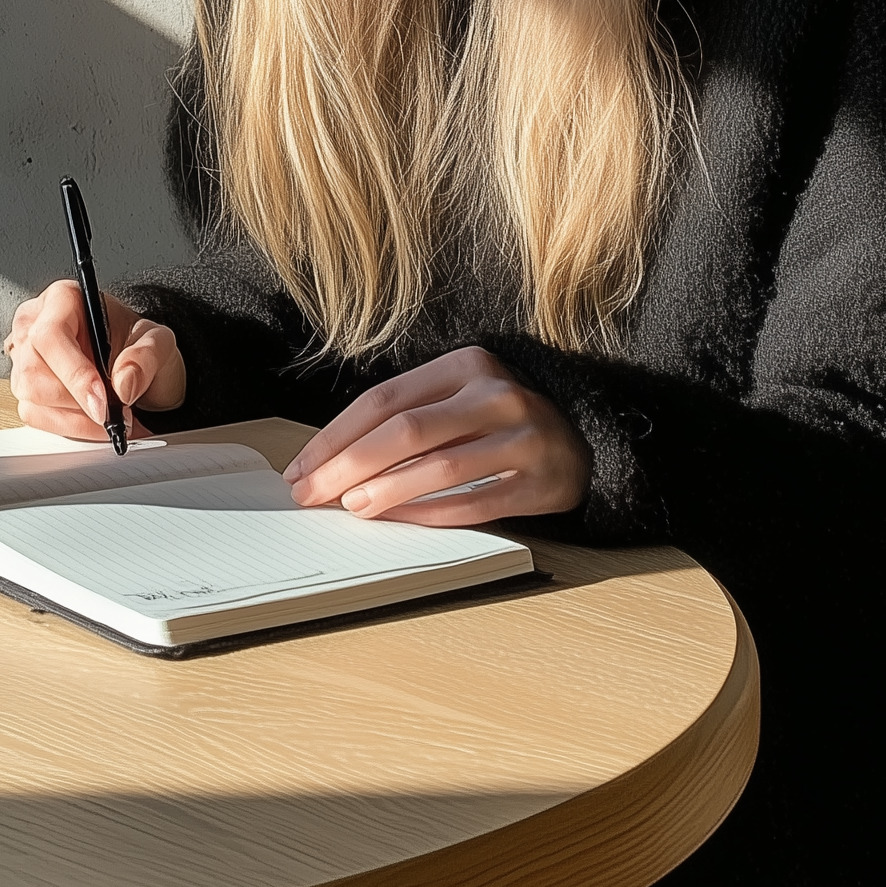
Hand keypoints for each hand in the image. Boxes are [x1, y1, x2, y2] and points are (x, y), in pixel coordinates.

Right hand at [5, 280, 186, 438]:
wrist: (134, 367)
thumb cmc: (136, 345)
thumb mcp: (157, 341)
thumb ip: (146, 356)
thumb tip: (123, 383)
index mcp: (62, 300)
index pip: (51, 335)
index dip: (74, 372)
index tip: (101, 401)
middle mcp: (34, 325)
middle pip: (35, 372)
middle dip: (78, 402)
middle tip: (115, 414)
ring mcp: (23, 358)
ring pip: (31, 397)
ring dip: (74, 418)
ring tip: (108, 416)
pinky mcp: (24, 387)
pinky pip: (33, 415)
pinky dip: (66, 426)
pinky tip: (90, 421)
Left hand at [282, 346, 590, 526]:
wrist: (583, 443)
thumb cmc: (500, 422)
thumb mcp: (458, 400)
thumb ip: (406, 420)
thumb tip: (332, 462)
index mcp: (466, 365)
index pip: (384, 399)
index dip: (336, 437)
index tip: (302, 468)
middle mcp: (495, 393)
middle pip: (406, 429)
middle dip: (348, 465)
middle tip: (312, 494)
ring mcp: (523, 436)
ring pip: (440, 466)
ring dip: (387, 491)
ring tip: (351, 507)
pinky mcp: (540, 481)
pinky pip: (476, 502)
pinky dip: (432, 514)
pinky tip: (400, 521)